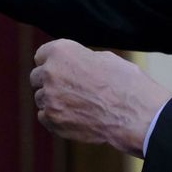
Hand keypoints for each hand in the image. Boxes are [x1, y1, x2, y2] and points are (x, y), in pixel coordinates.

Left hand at [30, 40, 170, 157]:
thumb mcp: (104, 59)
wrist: (135, 114)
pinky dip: (55, 117)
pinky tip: (74, 116)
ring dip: (54, 100)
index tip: (60, 69)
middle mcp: (50, 72)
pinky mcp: (52, 120)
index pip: (41, 55)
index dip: (52, 62)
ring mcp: (49, 98)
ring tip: (78, 104)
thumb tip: (73, 66)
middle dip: (50, 81)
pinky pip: (44, 116)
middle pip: (37, 77)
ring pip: (41, 98)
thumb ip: (80, 60)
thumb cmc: (126, 84)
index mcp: (62, 51)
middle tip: (70, 89)